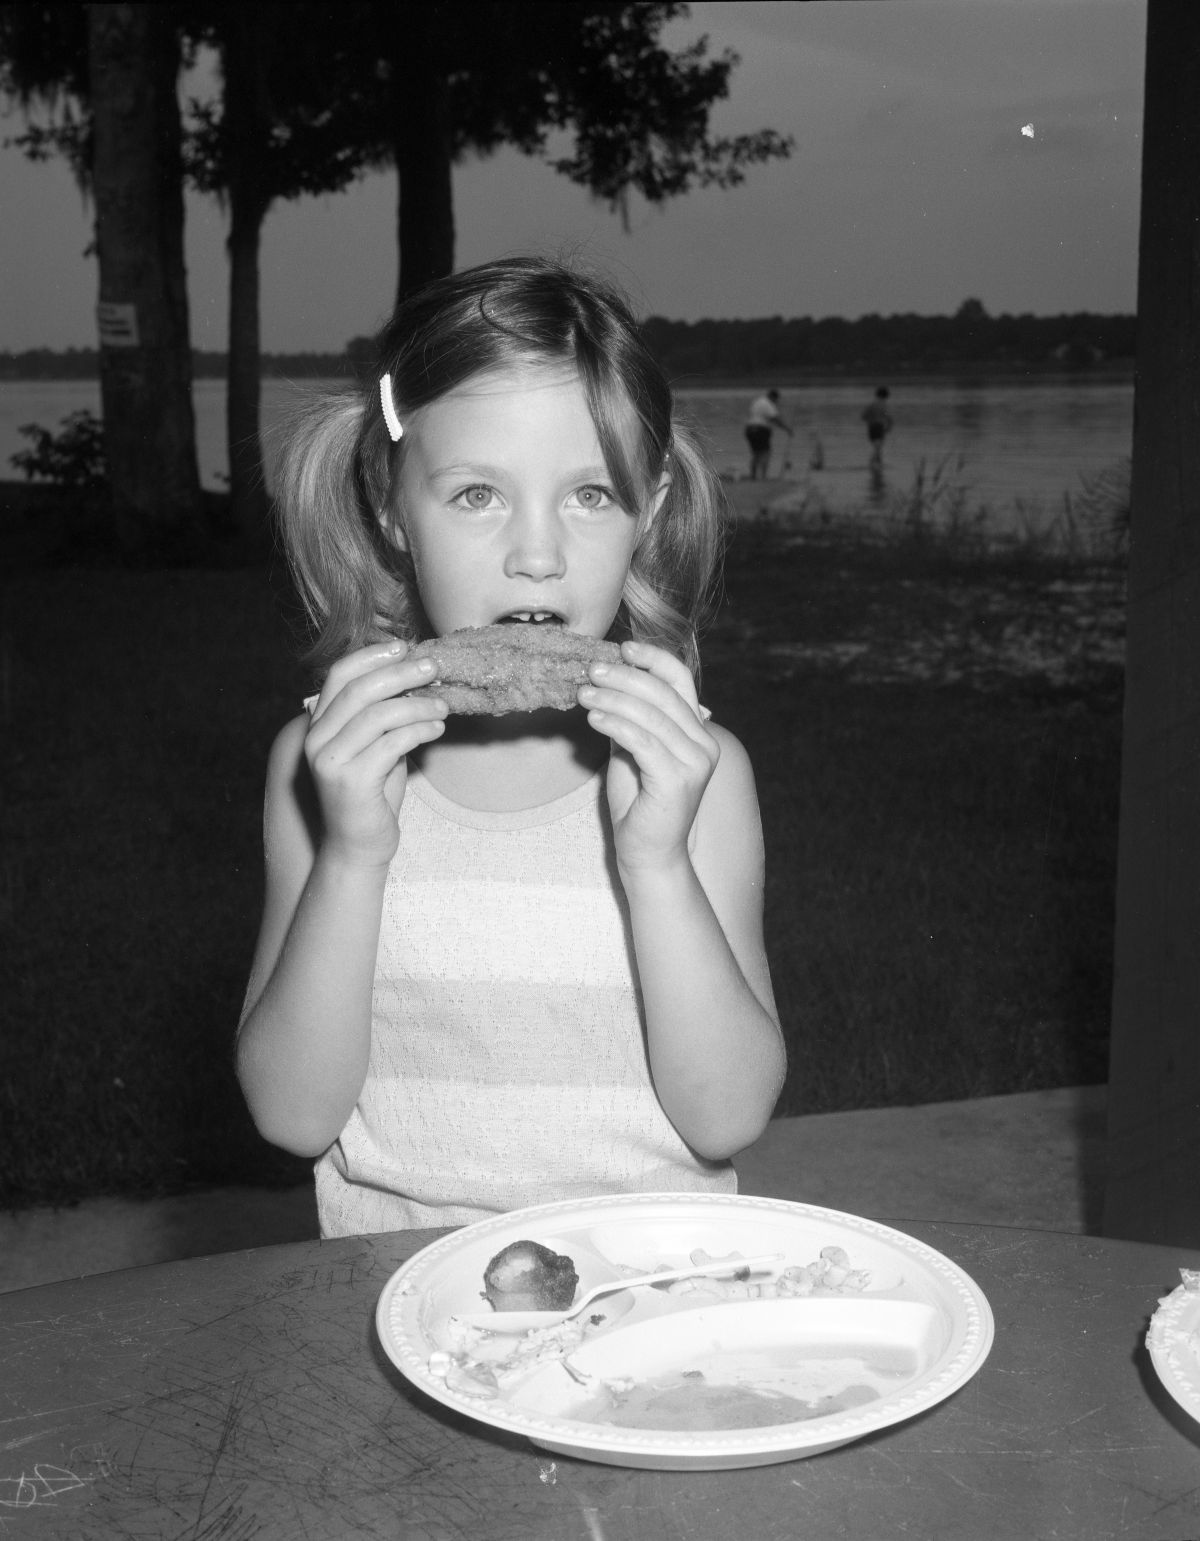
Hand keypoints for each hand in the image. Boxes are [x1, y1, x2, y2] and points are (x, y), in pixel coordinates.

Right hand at [304, 640, 446, 867]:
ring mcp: (331, 761)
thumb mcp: (374, 747)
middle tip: (433, 668)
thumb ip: (381, 715)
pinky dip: (419, 730)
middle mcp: (317, 740)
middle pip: (359, 690)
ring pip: (378, 715)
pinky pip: (391, 743)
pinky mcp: (351, 781)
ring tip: (443, 706)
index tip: (403, 647)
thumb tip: (414, 678)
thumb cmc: (372, 795)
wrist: (359, 847)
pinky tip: (436, 729)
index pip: (338, 675)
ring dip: (417, 705)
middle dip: (400, 674)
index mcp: (318, 726)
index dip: (371, 656)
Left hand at [578, 640, 718, 876]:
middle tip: (590, 672)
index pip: (680, 679)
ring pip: (650, 714)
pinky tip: (593, 718)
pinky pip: (642, 740)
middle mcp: (704, 743)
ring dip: (612, 699)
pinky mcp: (678, 780)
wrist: (647, 852)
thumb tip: (607, 683)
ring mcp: (695, 762)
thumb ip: (629, 717)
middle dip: (623, 677)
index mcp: (698, 730)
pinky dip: (615, 724)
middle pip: (663, 692)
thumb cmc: (638, 802)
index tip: (622, 648)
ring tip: (583, 695)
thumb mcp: (631, 749)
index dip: (652, 658)